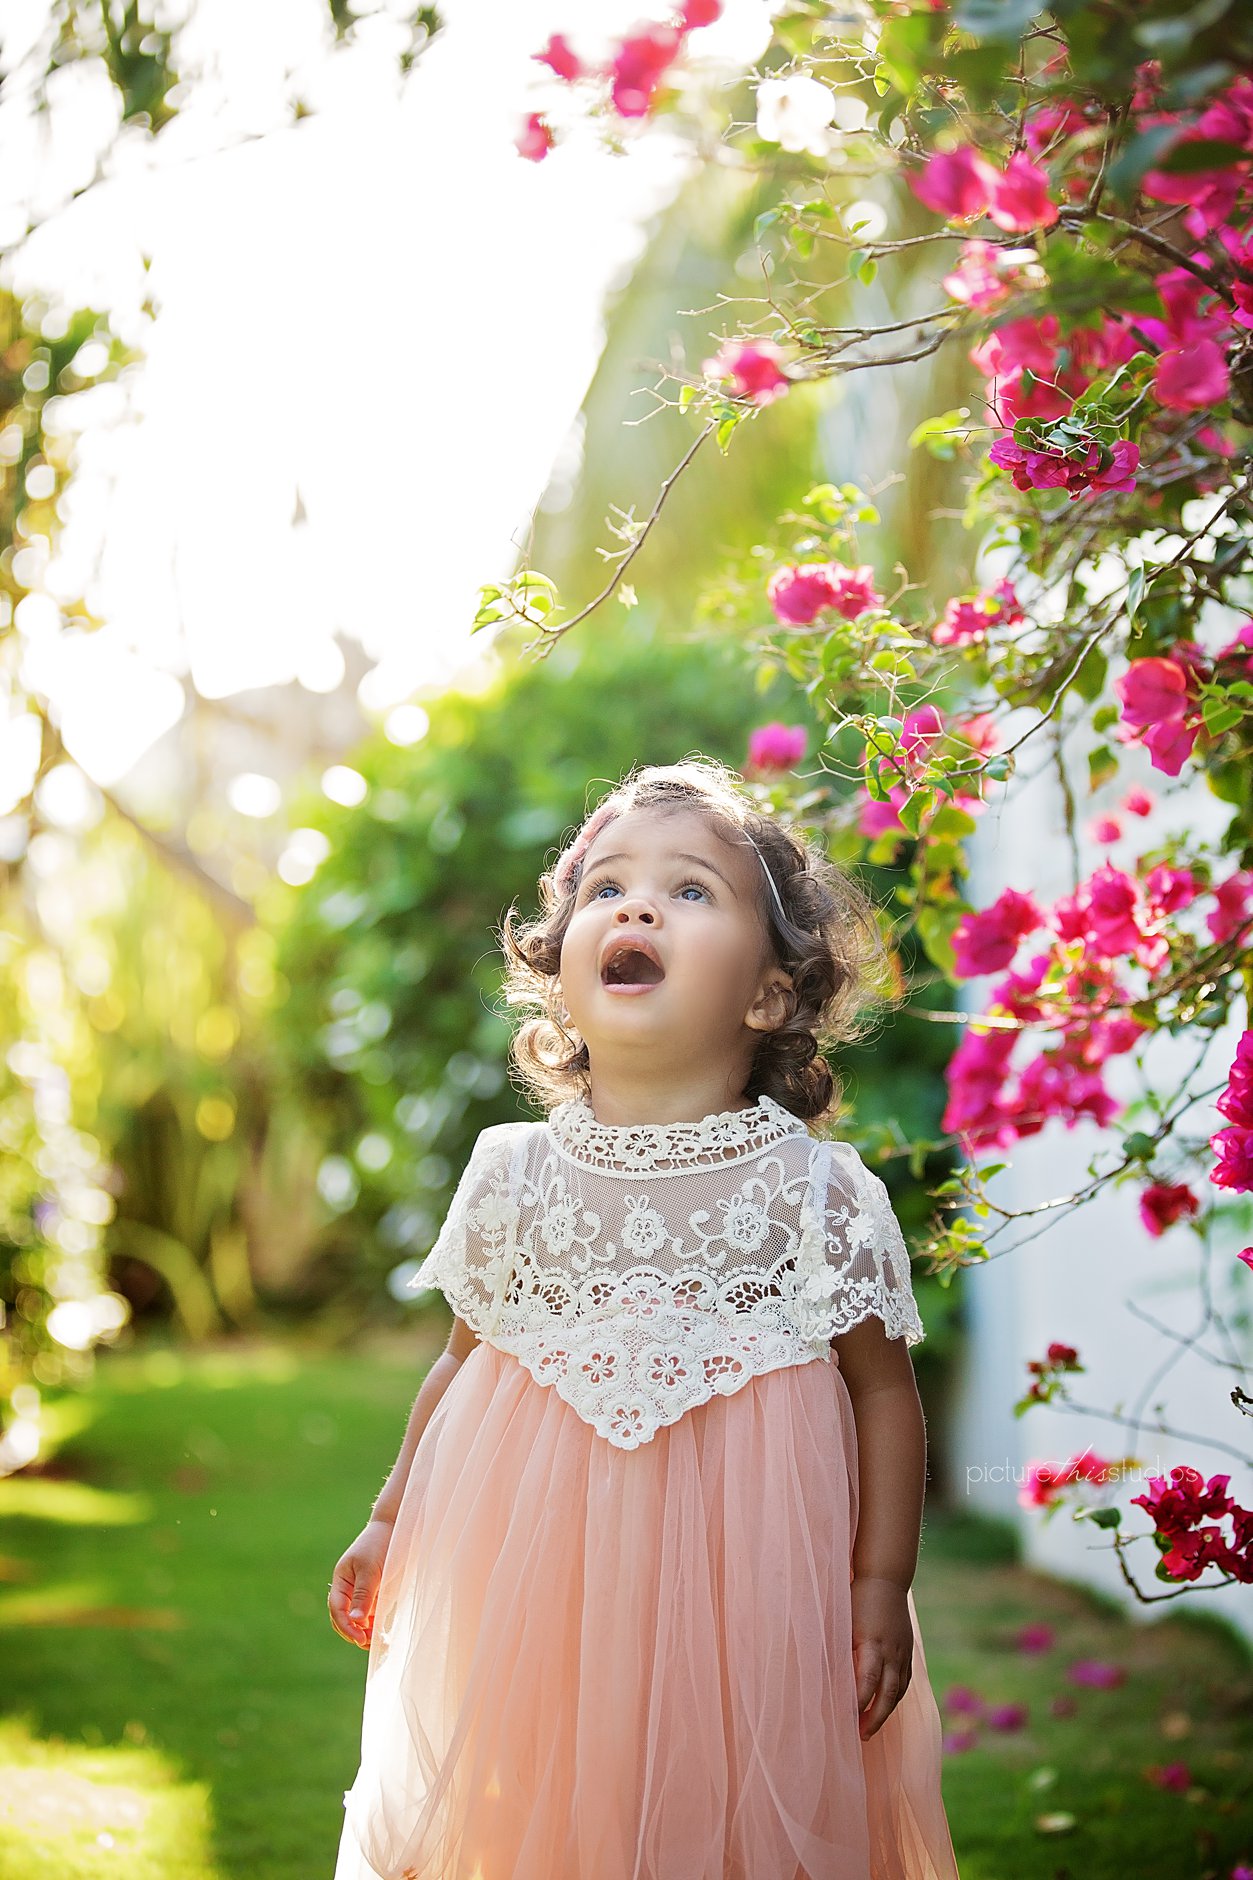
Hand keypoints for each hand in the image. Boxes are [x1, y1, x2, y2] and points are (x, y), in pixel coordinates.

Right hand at [328, 1518, 393, 1649]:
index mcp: (342, 1580)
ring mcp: (363, 1592)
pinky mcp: (377, 1594)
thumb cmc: (381, 1544)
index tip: (361, 1638)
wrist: (399, 1526)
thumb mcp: (372, 1569)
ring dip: (366, 1633)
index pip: (337, 1609)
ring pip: (359, 1620)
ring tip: (382, 1642)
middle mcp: (349, 1588)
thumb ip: (364, 1594)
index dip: (346, 1626)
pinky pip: (372, 1616)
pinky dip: (376, 1626)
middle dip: (355, 1633)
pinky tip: (385, 1633)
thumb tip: (355, 1620)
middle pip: (345, 1618)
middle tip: (372, 1643)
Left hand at [850, 1575, 912, 1740]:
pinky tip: (885, 1707)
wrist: (886, 1579)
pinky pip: (905, 1681)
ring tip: (871, 1728)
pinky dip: (895, 1697)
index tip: (847, 1717)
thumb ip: (841, 1648)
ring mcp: (903, 1652)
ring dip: (886, 1711)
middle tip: (862, 1736)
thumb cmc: (858, 1598)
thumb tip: (827, 1675)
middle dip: (875, 1717)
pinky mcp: (908, 1651)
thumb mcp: (845, 1620)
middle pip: (887, 1693)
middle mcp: (891, 1651)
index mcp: (873, 1642)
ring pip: (898, 1691)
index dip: (859, 1702)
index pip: (867, 1680)